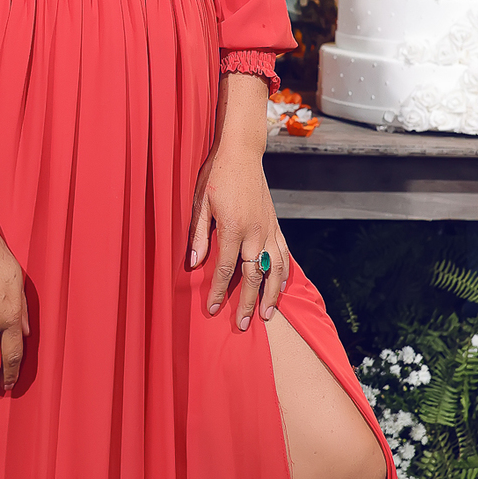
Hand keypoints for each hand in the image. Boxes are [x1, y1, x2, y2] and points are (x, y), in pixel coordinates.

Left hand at [188, 75, 290, 330]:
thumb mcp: (200, 202)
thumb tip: (193, 263)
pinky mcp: (276, 224)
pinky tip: (280, 287)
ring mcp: (269, 229)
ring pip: (275, 270)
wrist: (241, 153)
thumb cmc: (216, 175)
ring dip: (271, 294)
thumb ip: (198, 234)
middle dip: (247, 303)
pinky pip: (284, 254)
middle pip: (253, 276)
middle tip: (242, 325)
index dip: (217, 292)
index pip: (225, 268)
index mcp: (233, 228)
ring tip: (267, 314)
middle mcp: (255, 232)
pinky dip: (284, 273)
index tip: (211, 310)